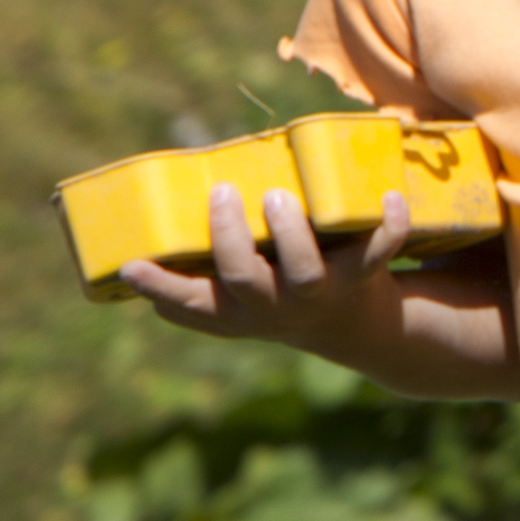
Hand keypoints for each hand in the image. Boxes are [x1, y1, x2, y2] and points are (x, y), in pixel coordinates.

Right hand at [117, 181, 413, 356]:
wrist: (351, 326)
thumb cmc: (277, 289)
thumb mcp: (239, 289)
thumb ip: (208, 260)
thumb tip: (168, 196)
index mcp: (235, 309)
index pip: (190, 303)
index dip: (160, 287)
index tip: (131, 264)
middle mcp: (272, 307)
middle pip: (244, 282)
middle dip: (230, 239)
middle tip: (222, 194)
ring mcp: (317, 294)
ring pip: (304, 274)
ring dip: (291, 234)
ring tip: (278, 197)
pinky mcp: (360, 278)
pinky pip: (377, 253)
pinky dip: (387, 226)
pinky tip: (388, 197)